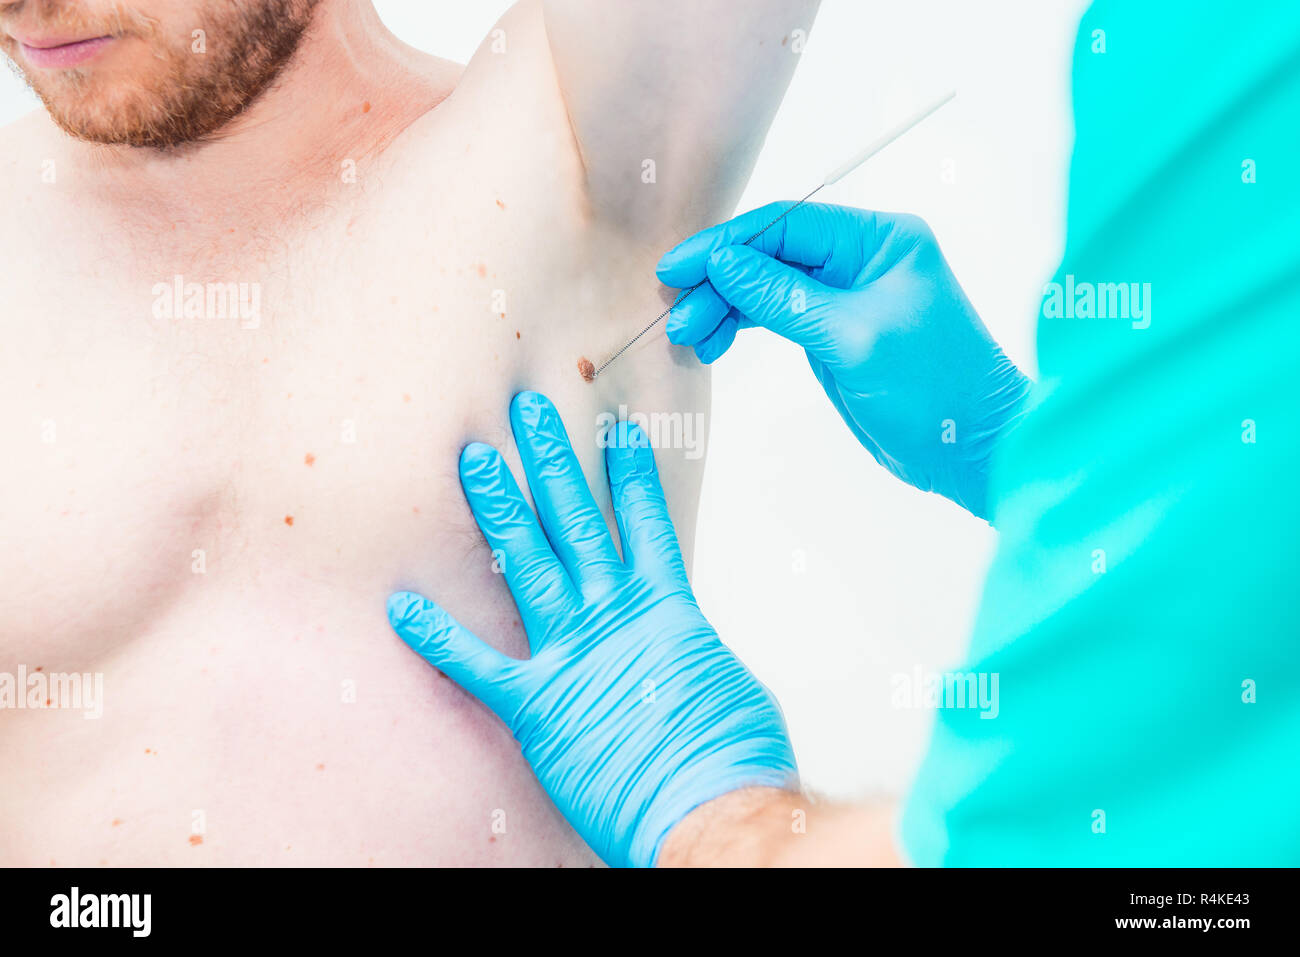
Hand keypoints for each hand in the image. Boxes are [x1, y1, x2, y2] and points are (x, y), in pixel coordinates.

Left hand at [386, 391, 796, 867]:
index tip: (614, 428)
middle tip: (525, 410)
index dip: (628, 473)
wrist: (711, 813)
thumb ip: (690, 655)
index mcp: (667, 610)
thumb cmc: (730, 759)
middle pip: (576, 521)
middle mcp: (615, 616)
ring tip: (473, 460)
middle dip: (548, 462)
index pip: (644, 523)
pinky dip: (437, 636)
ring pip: (529, 564)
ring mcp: (574, 655)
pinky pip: (478, 665)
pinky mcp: (539, 706)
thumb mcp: (723, 686)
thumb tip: (683, 652)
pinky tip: (401, 606)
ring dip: (500, 510)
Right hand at [657, 203, 1032, 519]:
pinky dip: (742, 325)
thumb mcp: (852, 338)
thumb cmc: (934, 389)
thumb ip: (783, 297)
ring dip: (724, 308)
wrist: (973, 449)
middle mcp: (862, 257)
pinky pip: (776, 315)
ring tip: (688, 337)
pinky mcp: (834, 331)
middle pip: (770, 254)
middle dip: (719, 282)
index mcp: (879, 240)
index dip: (725, 246)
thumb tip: (723, 263)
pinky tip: (714, 343)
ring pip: (766, 286)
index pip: (786, 226)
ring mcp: (846, 295)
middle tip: (677, 318)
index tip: (676, 269)